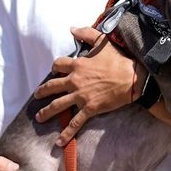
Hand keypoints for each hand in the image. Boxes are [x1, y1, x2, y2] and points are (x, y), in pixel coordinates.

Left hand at [33, 26, 137, 146]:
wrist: (133, 78)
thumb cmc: (119, 60)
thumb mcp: (102, 41)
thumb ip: (86, 33)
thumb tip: (72, 28)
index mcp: (77, 65)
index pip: (58, 65)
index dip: (55, 68)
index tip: (55, 71)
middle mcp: (75, 81)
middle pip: (52, 86)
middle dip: (42, 91)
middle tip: (37, 95)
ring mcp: (80, 96)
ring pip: (58, 105)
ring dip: (46, 112)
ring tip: (39, 118)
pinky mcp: (89, 109)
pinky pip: (75, 122)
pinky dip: (66, 133)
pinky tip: (59, 142)